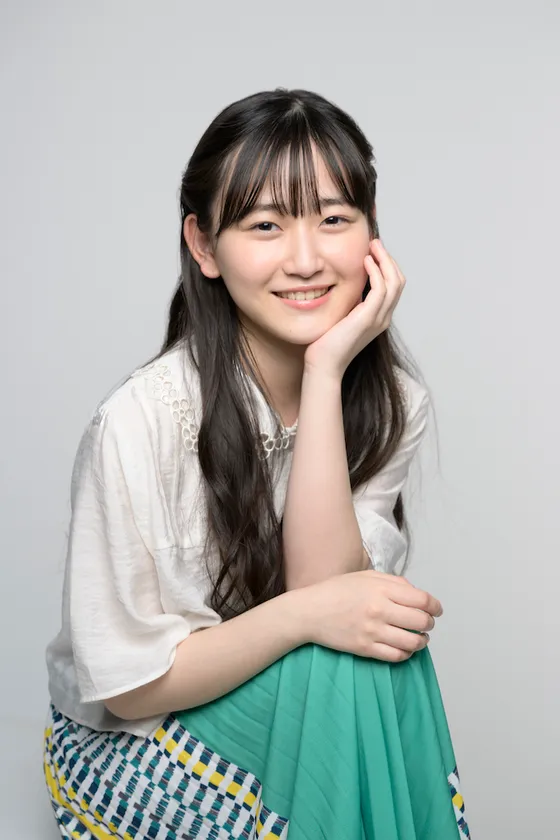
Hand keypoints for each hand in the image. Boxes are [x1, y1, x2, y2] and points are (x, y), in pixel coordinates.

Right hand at [300, 569, 442, 661]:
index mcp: (381, 589)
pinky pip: (396, 656)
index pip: (422, 600)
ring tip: (419, 638)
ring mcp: (372, 631)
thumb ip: (394, 582)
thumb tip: (416, 594)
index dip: (435, 607)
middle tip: (426, 623)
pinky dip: (406, 653)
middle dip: (429, 623)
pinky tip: (403, 647)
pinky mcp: (365, 649)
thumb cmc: (336, 591)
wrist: (309, 612)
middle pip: (421, 622)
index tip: (436, 610)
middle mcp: (379, 610)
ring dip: (421, 641)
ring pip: (413, 642)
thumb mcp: (365, 576)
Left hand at [303, 239, 405, 380]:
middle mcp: (383, 318)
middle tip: (375, 243)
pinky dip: (376, 272)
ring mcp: (378, 319)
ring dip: (385, 261)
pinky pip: (380, 289)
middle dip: (389, 259)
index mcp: (379, 318)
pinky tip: (365, 262)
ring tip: (373, 247)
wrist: (324, 364)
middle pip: (398, 281)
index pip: (393, 286)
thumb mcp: (343, 317)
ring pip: (394, 282)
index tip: (374, 251)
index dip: (387, 266)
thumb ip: (351, 303)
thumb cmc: (327, 344)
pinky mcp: (368, 319)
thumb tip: (348, 285)